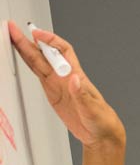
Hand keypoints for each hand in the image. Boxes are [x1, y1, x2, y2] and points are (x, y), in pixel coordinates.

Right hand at [6, 20, 124, 148]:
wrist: (100, 134)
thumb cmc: (102, 120)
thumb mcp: (92, 109)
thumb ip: (82, 94)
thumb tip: (74, 79)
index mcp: (77, 76)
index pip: (63, 51)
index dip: (50, 40)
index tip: (37, 34)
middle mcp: (65, 77)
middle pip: (45, 54)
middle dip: (29, 41)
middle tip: (14, 30)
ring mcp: (58, 84)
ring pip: (38, 63)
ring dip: (25, 50)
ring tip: (13, 38)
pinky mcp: (52, 92)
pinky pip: (38, 75)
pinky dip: (28, 64)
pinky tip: (21, 56)